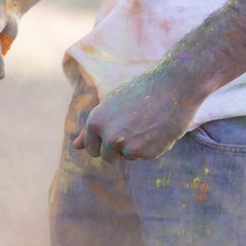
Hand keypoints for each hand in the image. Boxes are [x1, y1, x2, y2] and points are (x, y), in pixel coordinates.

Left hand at [73, 65, 203, 161]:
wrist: (171, 88)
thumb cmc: (139, 92)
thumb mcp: (110, 105)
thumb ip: (92, 128)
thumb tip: (74, 146)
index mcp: (95, 123)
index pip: (91, 148)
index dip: (102, 142)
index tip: (113, 133)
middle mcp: (109, 138)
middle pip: (107, 157)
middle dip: (117, 150)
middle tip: (131, 129)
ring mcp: (128, 148)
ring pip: (127, 157)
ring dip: (134, 147)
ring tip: (145, 124)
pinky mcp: (147, 154)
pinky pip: (144, 156)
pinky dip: (151, 146)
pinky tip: (157, 128)